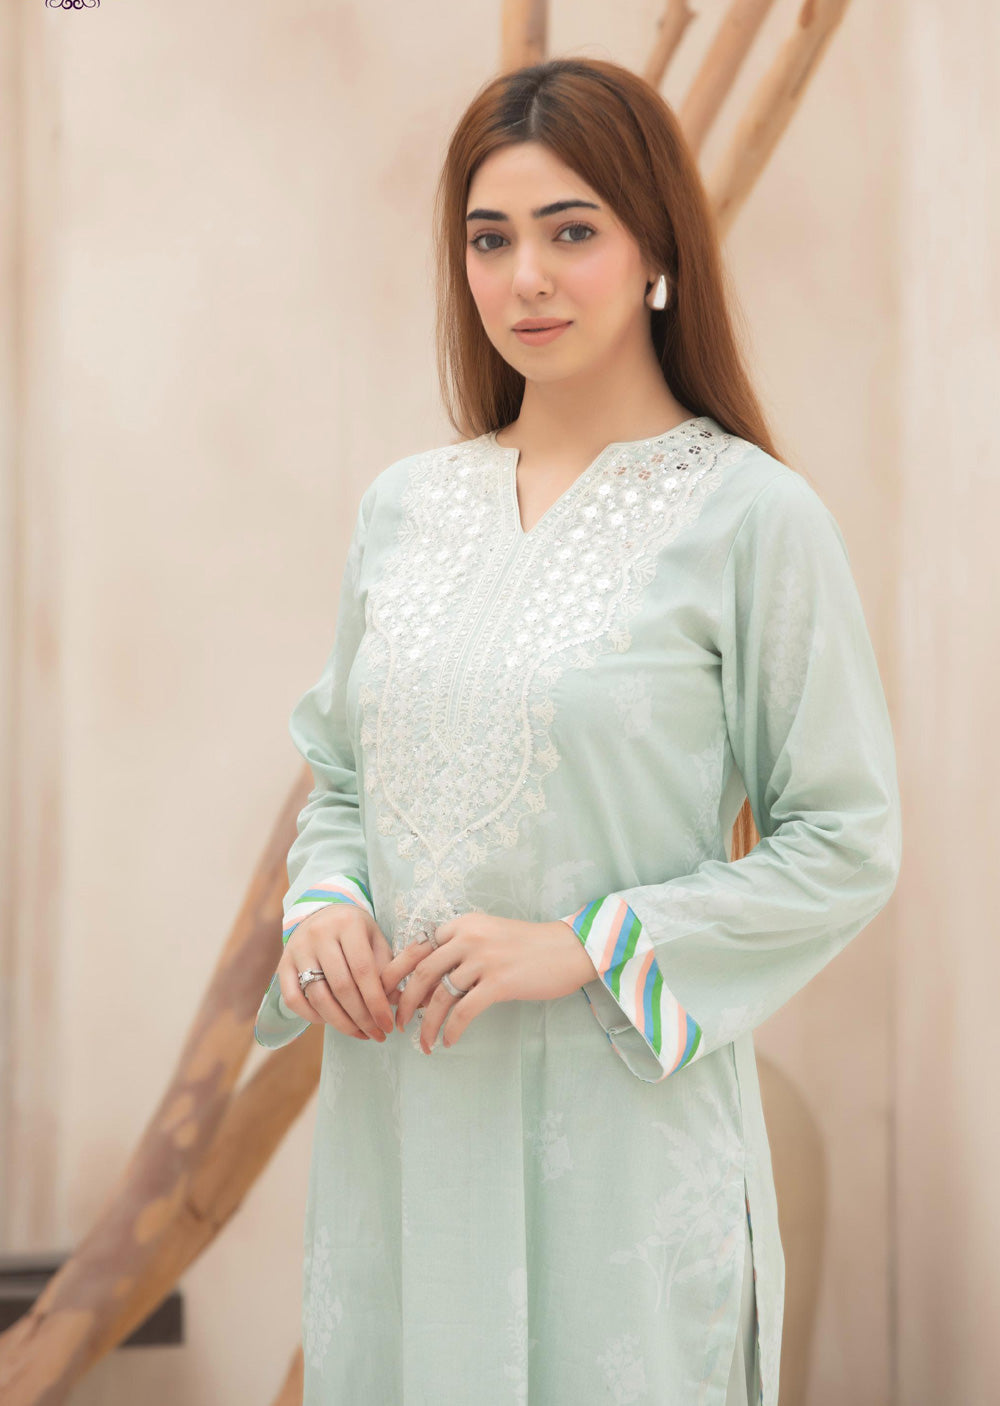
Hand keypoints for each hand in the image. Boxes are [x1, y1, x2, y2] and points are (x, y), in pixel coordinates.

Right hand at [277, 904, 396, 1040]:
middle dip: (361, 1017)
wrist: (323, 912)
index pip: (363, 970)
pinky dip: (312, 1017)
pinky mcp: (283, 963)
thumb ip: (385, 969)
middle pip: (341, 986)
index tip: (388, 1025)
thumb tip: (394, 1004)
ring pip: (318, 996)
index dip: (376, 1002)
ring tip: (360, 1034)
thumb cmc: (356, 931)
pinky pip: (293, 999)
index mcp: (348, 923)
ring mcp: (298, 949)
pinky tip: (331, 1021)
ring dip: (340, 1022)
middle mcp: (319, 934)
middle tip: (377, 1035)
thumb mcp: (375, 939)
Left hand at [379, 912, 598, 1052]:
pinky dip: (451, 1030)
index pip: (417, 948)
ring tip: (423, 1043)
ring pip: (439, 996)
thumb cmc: (527, 946)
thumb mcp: (488, 936)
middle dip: (403, 1002)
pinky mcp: (499, 982)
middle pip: (421, 972)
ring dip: (426, 1024)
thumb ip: (459, 950)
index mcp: (462, 924)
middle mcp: (468, 938)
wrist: (568, 948)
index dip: (395, 973)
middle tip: (397, 1023)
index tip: (384, 994)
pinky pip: (464, 1011)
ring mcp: (483, 959)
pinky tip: (448, 1042)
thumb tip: (426, 982)